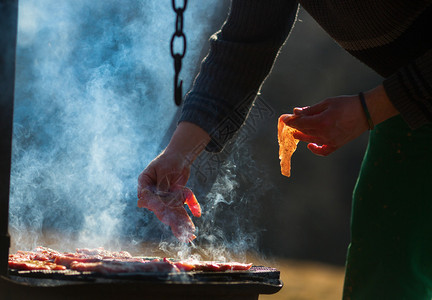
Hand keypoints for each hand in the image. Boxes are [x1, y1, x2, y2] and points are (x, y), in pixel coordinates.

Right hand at [137, 122, 209, 241]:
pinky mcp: (175, 197)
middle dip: (174, 221)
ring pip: (174, 210)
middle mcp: (153, 192)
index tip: (167, 217)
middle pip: (163, 209)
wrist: (181, 154)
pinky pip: (183, 204)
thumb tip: (147, 201)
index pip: (148, 200)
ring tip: (191, 233)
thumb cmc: (169, 160)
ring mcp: (164, 196)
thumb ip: (159, 186)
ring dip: (183, 220)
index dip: (158, 209)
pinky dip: (191, 205)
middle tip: (183, 232)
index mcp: (144, 184)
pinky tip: (197, 212)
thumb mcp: (164, 171)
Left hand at [283, 94, 367, 155]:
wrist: (366, 111)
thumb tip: (296, 112)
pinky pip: (323, 151)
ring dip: (302, 136)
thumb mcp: (327, 103)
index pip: (300, 123)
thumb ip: (310, 109)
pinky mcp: (337, 144)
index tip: (284, 119)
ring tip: (296, 132)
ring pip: (311, 140)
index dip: (290, 121)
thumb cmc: (347, 104)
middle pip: (304, 132)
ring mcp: (331, 141)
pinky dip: (316, 149)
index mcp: (322, 121)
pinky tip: (310, 145)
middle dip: (295, 127)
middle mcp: (325, 133)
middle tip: (289, 123)